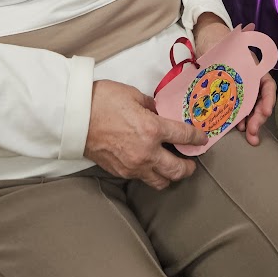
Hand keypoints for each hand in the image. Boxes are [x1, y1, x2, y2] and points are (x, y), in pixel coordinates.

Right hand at [84, 80, 206, 189]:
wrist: (75, 117)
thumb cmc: (102, 101)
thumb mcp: (133, 95)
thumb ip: (151, 106)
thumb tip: (160, 112)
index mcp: (152, 130)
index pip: (184, 136)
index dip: (197, 137)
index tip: (202, 138)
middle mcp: (146, 152)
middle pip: (178, 169)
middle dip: (189, 166)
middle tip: (191, 160)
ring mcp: (133, 166)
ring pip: (161, 181)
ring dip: (170, 175)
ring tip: (172, 167)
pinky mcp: (120, 172)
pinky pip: (142, 178)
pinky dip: (150, 174)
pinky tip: (150, 164)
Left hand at [193, 17, 275, 145]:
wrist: (210, 46)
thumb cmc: (222, 44)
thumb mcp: (232, 42)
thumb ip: (240, 39)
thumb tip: (246, 33)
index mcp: (256, 69)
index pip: (268, 85)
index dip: (269, 99)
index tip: (265, 111)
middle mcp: (253, 82)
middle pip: (261, 102)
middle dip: (259, 118)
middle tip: (253, 131)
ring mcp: (244, 91)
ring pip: (253, 109)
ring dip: (253, 124)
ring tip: (249, 135)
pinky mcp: (233, 98)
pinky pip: (240, 111)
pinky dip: (242, 121)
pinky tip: (239, 129)